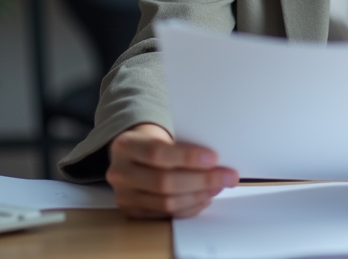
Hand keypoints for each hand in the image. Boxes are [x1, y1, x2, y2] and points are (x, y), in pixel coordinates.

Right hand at [106, 123, 237, 218]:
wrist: (131, 155)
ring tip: (218, 187)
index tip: (214, 158)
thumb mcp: (161, 131)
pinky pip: (166, 215)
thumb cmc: (153, 140)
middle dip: (202, 180)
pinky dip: (189, 208)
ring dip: (198, 196)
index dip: (187, 157)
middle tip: (228, 176)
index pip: (157, 153)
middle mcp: (120, 172)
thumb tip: (217, 159)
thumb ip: (183, 141)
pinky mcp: (133, 212)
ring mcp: (124, 195)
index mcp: (126, 145)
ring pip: (166, 203)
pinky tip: (204, 198)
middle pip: (164, 182)